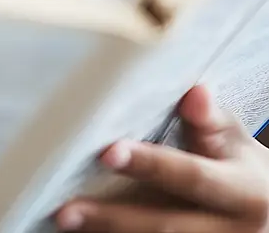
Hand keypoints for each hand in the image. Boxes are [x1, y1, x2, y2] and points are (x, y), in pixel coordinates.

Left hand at [55, 87, 268, 231]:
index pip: (191, 177)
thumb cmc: (240, 168)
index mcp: (244, 194)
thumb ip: (210, 120)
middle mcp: (234, 232)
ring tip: (67, 225)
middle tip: (65, 211)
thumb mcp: (235, 142)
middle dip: (113, 219)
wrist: (268, 212)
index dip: (150, 165)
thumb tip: (193, 94)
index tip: (108, 152)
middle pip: (166, 227)